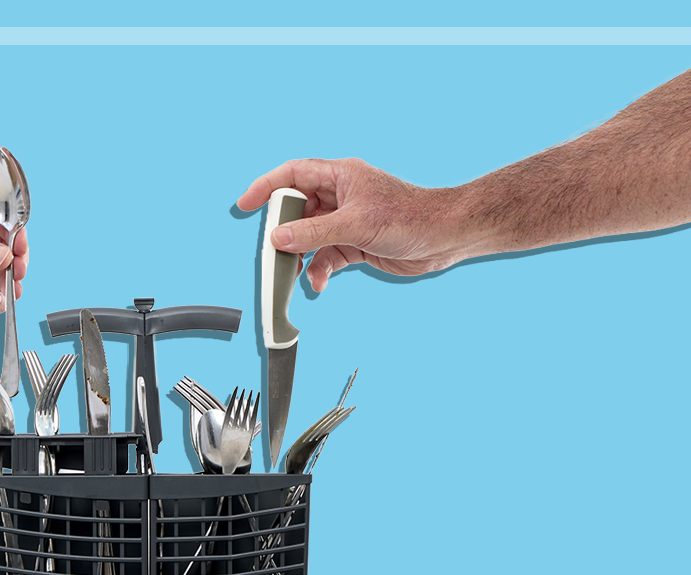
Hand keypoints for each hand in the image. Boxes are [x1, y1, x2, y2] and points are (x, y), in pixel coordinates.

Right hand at [237, 158, 479, 289]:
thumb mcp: (355, 225)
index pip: (292, 175)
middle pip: (297, 210)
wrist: (444, 237)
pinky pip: (326, 256)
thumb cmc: (410, 217)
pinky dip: (319, 270)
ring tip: (293, 272)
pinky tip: (318, 283)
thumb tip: (277, 238)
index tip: (245, 205)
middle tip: (273, 250)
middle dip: (284, 232)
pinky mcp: (355, 243)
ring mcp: (347, 220)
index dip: (266, 187)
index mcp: (340, 176)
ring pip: (310, 237)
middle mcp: (341, 195)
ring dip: (301, 257)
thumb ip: (313, 233)